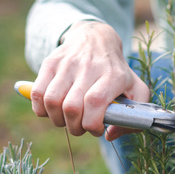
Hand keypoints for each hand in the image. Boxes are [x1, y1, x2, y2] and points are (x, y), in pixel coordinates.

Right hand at [30, 21, 149, 139]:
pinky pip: (38, 93)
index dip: (92, 123)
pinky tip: (52, 110)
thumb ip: (132, 118)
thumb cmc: (116, 72)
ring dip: (57, 120)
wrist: (96, 38)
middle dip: (74, 127)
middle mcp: (89, 67)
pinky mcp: (50, 63)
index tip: (97, 129)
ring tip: (67, 119)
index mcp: (113, 75)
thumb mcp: (136, 89)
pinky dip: (41, 109)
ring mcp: (68, 64)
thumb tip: (109, 135)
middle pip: (72, 107)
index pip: (95, 102)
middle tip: (80, 126)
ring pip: (52, 101)